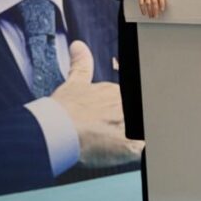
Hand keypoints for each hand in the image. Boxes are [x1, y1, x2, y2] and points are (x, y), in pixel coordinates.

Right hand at [52, 41, 142, 167]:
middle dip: (124, 123)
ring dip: (132, 135)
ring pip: (139, 129)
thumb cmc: (63, 109)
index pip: (124, 101)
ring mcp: (130, 125)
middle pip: (134, 115)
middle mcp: (126, 106)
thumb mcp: (74, 82)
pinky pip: (142, 150)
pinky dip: (137, 152)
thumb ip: (81, 64)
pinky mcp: (130, 145)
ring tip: (115, 143)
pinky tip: (126, 153)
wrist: (58, 130)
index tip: (107, 119)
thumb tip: (78, 46)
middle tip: (107, 132)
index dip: (116, 112)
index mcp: (116, 92)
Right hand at [138, 0, 166, 17]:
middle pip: (154, 1)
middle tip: (155, 16)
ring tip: (151, 16)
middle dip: (155, 10)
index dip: (162, 4)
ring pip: (148, 3)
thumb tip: (167, 7)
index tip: (162, 10)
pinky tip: (144, 13)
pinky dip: (142, 9)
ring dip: (149, 10)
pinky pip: (141, 3)